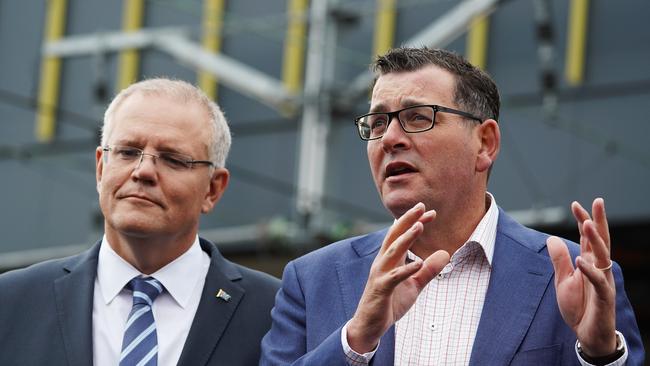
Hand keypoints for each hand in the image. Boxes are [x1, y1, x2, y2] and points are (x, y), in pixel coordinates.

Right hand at [347, 202, 449, 352]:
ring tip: (419, 226)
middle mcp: (382, 263)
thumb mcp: (414, 285)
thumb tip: (446, 254)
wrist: (369, 325)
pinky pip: (394, 277)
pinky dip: (406, 270)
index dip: (415, 222)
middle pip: (394, 236)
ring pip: (392, 251)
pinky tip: (418, 263)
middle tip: (421, 206)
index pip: (402, 235)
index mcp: (390, 260)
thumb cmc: (389, 302)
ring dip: (406, 238)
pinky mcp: (380, 289)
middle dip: (407, 220)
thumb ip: (428, 270)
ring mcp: (380, 275)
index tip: (431, 213)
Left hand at [547, 198, 616, 357]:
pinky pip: (599, 282)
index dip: (583, 219)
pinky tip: (581, 261)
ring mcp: (603, 281)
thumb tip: (553, 238)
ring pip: (603, 256)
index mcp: (589, 262)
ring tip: (587, 223)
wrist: (587, 334)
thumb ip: (559, 260)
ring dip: (595, 240)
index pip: (587, 237)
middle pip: (601, 240)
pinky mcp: (604, 297)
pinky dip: (590, 271)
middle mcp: (599, 268)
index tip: (576, 204)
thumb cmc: (579, 307)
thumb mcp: (563, 281)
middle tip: (597, 201)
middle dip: (599, 221)